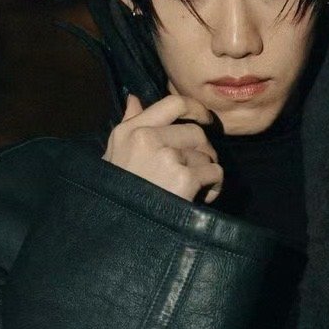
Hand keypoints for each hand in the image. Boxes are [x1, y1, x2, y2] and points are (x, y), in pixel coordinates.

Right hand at [102, 93, 223, 203]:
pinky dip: (214, 186)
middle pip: (195, 132)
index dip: (196, 108)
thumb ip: (127, 125)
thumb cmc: (115, 194)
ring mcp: (166, 157)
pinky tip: (201, 198)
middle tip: (198, 170)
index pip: (173, 104)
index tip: (206, 118)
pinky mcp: (183, 178)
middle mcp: (147, 138)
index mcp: (130, 131)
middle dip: (202, 151)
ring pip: (206, 154)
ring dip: (206, 172)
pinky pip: (214, 173)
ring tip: (195, 189)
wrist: (118, 228)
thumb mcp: (113, 156)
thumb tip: (133, 99)